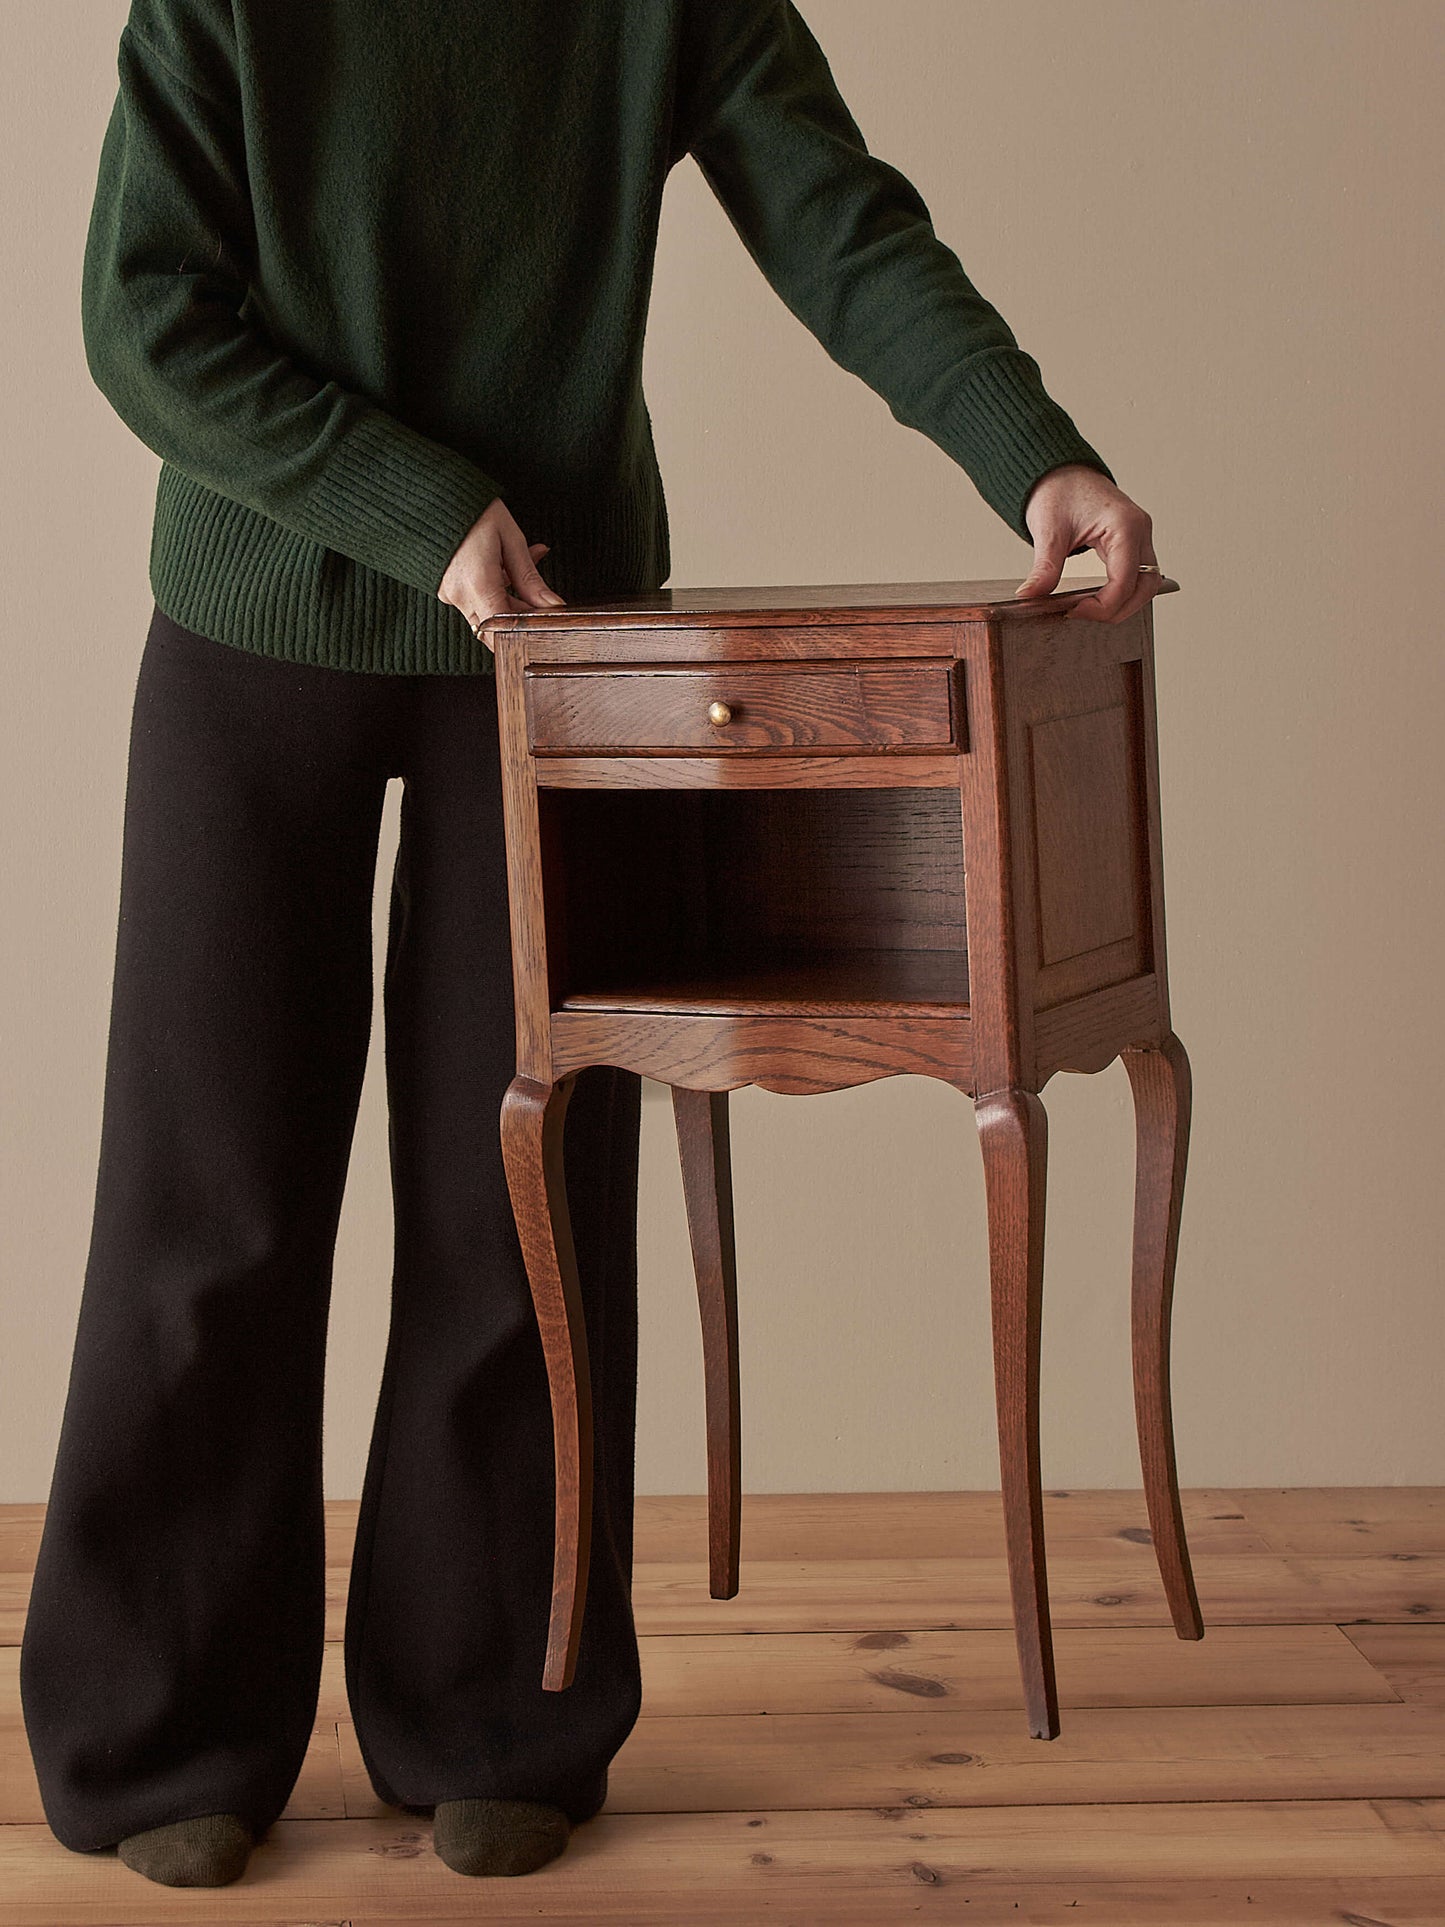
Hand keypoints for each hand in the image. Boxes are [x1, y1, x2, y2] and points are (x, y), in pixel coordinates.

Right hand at [437, 497, 565, 639]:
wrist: (432, 492)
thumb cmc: (472, 509)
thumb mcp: (510, 539)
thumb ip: (530, 578)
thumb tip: (552, 604)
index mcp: (478, 584)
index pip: (504, 631)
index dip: (525, 631)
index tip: (543, 620)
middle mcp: (459, 595)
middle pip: (496, 625)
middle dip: (520, 614)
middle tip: (538, 592)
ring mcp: (449, 593)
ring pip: (487, 613)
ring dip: (509, 599)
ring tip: (524, 566)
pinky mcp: (446, 587)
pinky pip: (475, 599)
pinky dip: (494, 589)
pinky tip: (507, 566)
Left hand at [1014, 462, 1163, 622]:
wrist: (1060, 471)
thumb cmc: (1058, 490)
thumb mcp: (1049, 531)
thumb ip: (1044, 568)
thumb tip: (1030, 596)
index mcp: (1125, 525)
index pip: (1125, 581)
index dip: (1102, 607)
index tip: (1073, 613)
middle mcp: (1140, 530)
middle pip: (1146, 587)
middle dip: (1118, 610)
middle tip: (1083, 616)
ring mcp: (1140, 536)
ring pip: (1146, 583)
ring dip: (1124, 603)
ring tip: (1089, 610)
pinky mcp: (1133, 541)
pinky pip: (1138, 574)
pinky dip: (1123, 591)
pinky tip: (1098, 599)